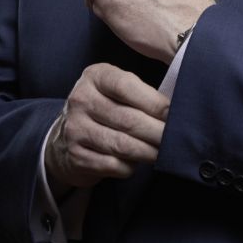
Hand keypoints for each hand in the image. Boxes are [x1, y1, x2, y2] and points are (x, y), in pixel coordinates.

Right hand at [44, 63, 168, 194]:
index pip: (127, 86)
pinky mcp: (75, 156)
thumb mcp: (115, 87)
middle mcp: (81, 99)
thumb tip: (176, 107)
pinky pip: (112, 165)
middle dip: (157, 132)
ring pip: (122, 144)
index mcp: (95, 76)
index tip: (173, 114)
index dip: (154, 102)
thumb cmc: (105, 106)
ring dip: (148, 152)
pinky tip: (136, 163)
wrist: (66, 135)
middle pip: (128, 119)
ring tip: (162, 152)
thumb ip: (140, 91)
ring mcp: (75, 129)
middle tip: (174, 139)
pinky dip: (130, 166)